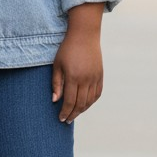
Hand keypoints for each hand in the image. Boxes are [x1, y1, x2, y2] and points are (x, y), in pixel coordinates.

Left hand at [51, 3, 104, 122]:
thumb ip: (56, 83)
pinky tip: (85, 105)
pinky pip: (97, 94)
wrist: (84, 35)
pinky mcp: (100, 75)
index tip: (61, 119)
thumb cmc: (67, 49)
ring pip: (90, 101)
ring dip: (82, 110)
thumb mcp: (57, 65)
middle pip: (80, 104)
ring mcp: (95, 78)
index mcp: (73, 77)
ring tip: (75, 114)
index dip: (65, 112)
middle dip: (73, 114)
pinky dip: (91, 102)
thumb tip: (55, 100)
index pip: (70, 101)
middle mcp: (86, 79)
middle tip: (67, 120)